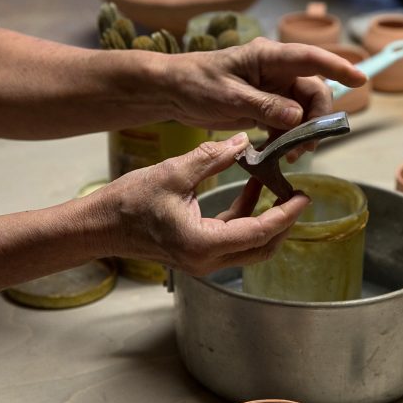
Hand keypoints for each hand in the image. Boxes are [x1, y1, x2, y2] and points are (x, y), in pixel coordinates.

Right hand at [92, 132, 309, 275]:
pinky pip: (232, 237)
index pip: (259, 232)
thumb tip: (243, 143)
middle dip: (283, 222)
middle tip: (296, 195)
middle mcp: (207, 259)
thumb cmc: (128, 203)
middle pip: (261, 247)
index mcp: (203, 243)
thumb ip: (211, 158)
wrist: (99, 226)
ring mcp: (202, 259)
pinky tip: (250, 188)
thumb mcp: (173, 173)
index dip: (285, 214)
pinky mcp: (197, 251)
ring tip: (276, 185)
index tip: (303, 196)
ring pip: (249, 245)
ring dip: (266, 218)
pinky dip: (245, 216)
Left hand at [163, 37, 366, 158]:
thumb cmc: (196, 83)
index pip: (310, 58)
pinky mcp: (266, 107)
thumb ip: (264, 107)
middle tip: (305, 146)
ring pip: (303, 111)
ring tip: (292, 155)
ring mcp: (272, 90)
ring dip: (303, 133)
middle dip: (316, 119)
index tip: (362, 79)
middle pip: (313, 92)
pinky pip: (289, 122)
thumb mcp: (228, 96)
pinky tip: (282, 153)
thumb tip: (298, 118)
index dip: (338, 67)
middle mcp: (276, 71)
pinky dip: (289, 138)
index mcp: (268, 57)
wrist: (172, 92)